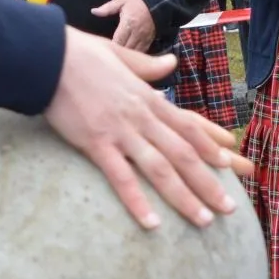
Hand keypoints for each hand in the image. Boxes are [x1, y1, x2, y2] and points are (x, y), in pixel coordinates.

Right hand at [43, 27, 250, 229]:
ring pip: (161, 169)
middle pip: (183, 154)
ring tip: (205, 220)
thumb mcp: (120, 55)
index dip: (211, 145)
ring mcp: (120, 131)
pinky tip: (152, 224)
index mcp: (147, 97)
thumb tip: (170, 63)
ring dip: (185, 197)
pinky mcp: (96, 143)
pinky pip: (121, 178)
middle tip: (230, 208)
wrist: (47, 55)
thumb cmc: (79, 54)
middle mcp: (141, 117)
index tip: (231, 162)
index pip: (188, 125)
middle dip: (209, 183)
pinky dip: (138, 202)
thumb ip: (147, 65)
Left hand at [89, 0, 156, 51]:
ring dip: (126, 56)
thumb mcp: (121, 1)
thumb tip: (94, 11)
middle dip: (118, 53)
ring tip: (117, 58)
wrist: (158, 1)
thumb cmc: (137, 1)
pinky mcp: (149, 41)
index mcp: (128, 23)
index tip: (103, 50)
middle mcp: (137, 33)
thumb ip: (107, 8)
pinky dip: (135, 56)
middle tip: (108, 56)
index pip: (118, 40)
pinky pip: (142, 52)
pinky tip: (129, 57)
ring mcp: (144, 38)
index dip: (111, 47)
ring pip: (134, 53)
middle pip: (125, 49)